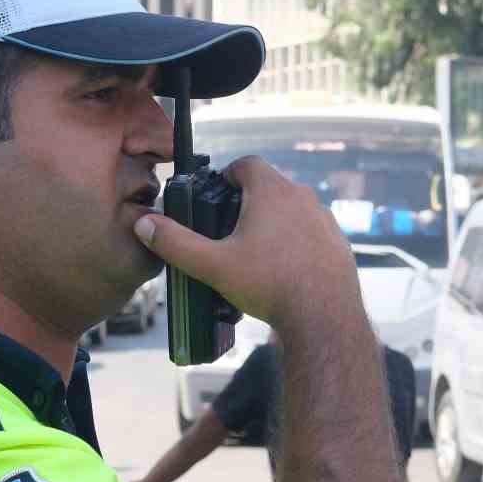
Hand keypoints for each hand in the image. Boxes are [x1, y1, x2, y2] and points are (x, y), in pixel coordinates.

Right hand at [132, 157, 361, 333]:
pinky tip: (283, 267)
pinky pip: (310, 232)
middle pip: (269, 186)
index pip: (246, 164)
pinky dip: (295, 241)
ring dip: (273, 222)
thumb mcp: (214, 265)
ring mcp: (324, 219)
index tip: (216, 195)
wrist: (324, 316)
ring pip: (292, 209)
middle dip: (247, 202)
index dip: (227, 175)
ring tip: (255, 252)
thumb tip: (144, 225)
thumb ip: (176, 243)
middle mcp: (303, 196)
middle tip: (229, 229)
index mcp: (272, 190)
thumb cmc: (270, 285)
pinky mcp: (338, 242)